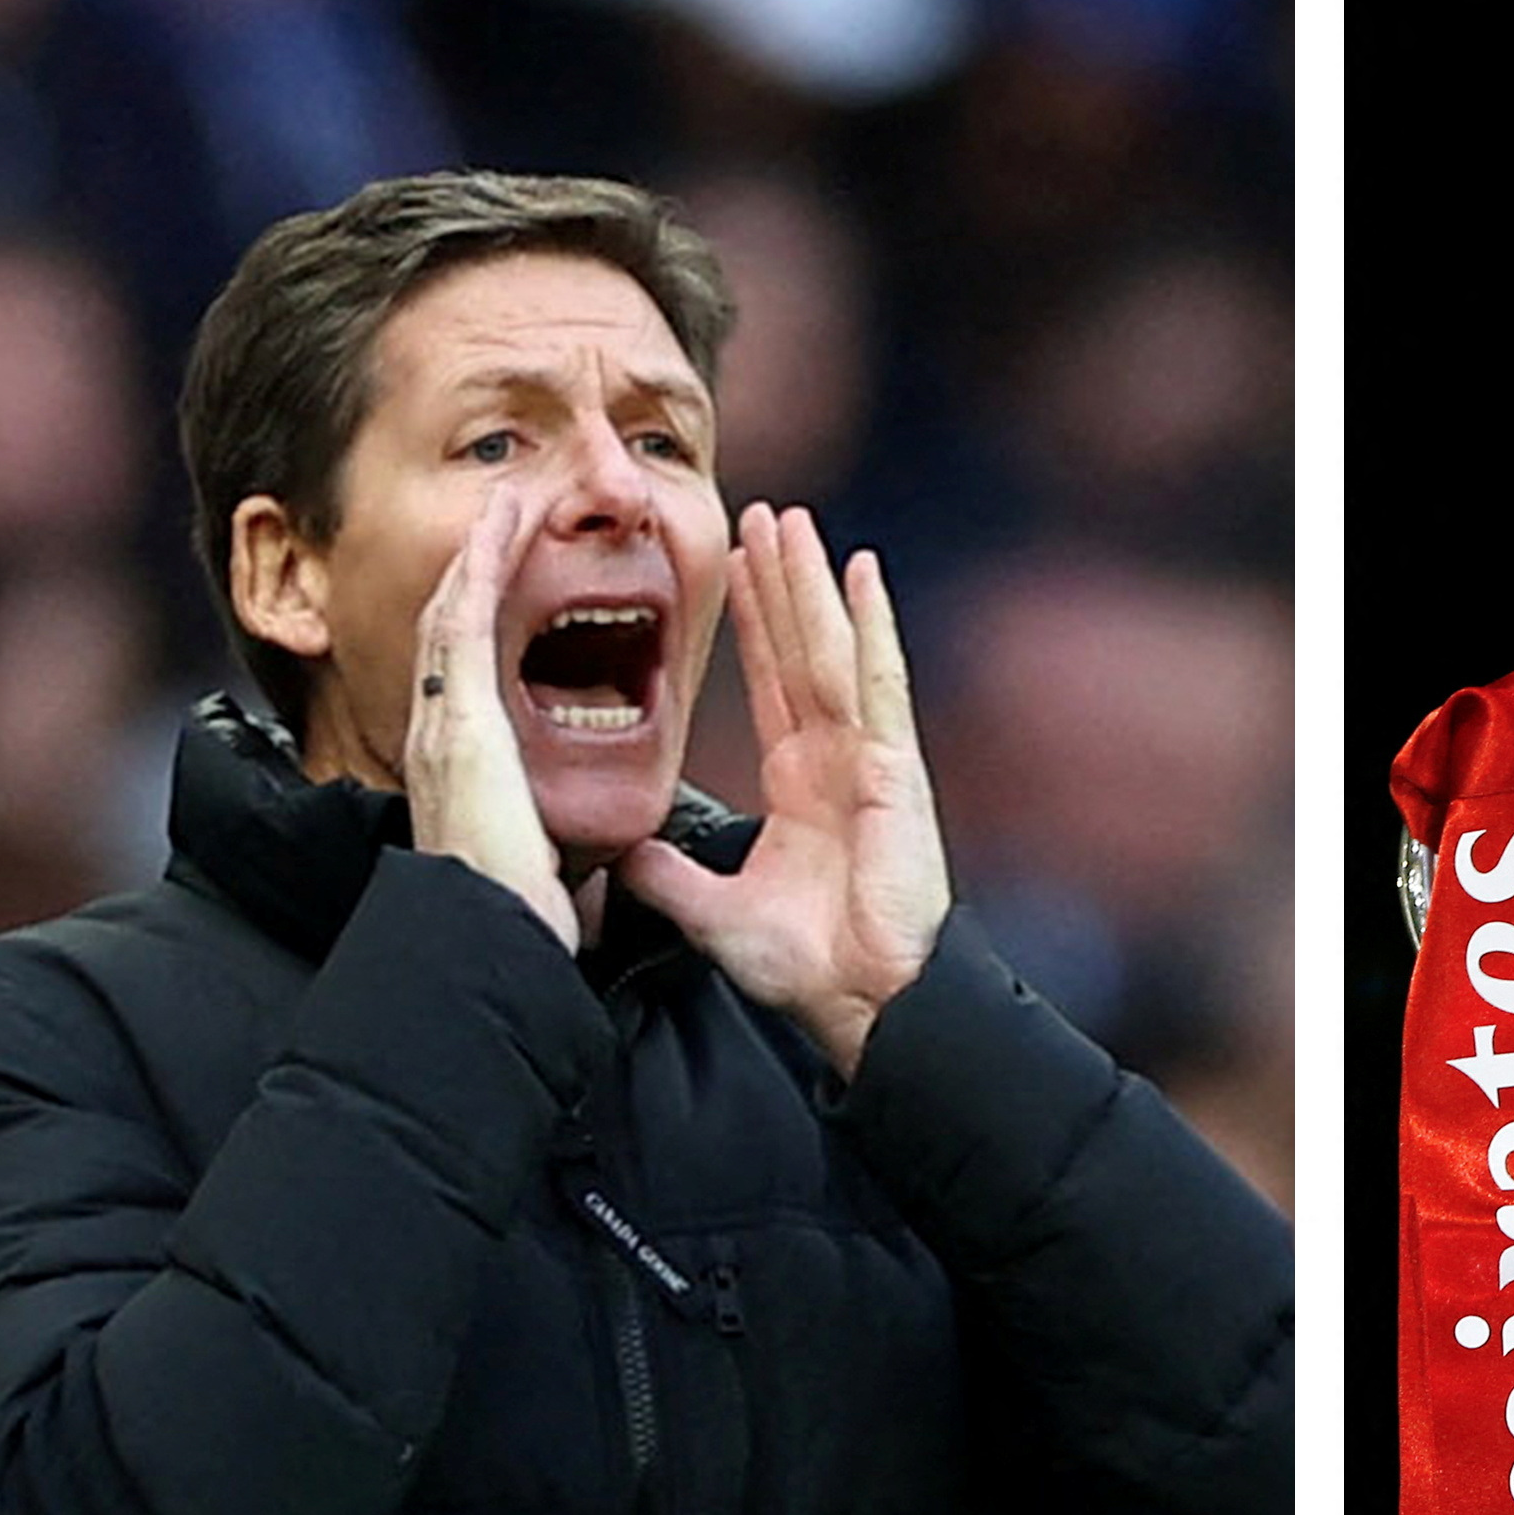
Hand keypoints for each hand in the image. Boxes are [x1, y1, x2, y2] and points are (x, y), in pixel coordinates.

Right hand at [407, 475, 582, 953]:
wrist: (489, 937)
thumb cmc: (518, 911)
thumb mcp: (535, 854)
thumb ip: (543, 835)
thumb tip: (575, 855)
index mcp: (467, 759)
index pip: (476, 665)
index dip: (494, 611)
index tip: (524, 570)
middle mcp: (444, 730)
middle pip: (456, 623)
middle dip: (480, 564)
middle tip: (513, 509)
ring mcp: (444, 720)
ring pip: (455, 608)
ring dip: (484, 550)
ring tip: (513, 500)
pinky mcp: (459, 719)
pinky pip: (463, 622)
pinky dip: (482, 568)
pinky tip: (504, 524)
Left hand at [617, 501, 950, 1075]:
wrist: (865, 1000)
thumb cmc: (809, 968)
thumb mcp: (712, 911)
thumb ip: (667, 875)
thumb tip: (620, 849)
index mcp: (800, 784)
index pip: (768, 684)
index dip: (750, 625)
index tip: (730, 570)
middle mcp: (836, 759)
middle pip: (799, 650)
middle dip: (779, 582)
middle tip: (760, 514)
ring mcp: (868, 758)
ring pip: (831, 648)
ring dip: (811, 582)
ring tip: (792, 521)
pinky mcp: (893, 768)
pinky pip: (878, 681)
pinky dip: (872, 624)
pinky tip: (862, 570)